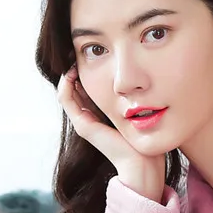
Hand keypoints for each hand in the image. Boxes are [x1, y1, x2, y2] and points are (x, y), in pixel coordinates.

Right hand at [57, 65, 166, 201]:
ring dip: (68, 73)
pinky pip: (66, 100)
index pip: (86, 86)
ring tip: (73, 57)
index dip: (86, 68)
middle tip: (78, 50)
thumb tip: (133, 73)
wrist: (143, 162)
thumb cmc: (146, 136)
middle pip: (75, 87)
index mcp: (101, 113)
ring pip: (67, 91)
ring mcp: (84, 123)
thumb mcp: (138, 107)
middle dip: (76, 68)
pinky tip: (71, 71)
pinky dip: (65, 84)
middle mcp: (90, 118)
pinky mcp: (83, 126)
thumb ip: (131, 94)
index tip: (92, 52)